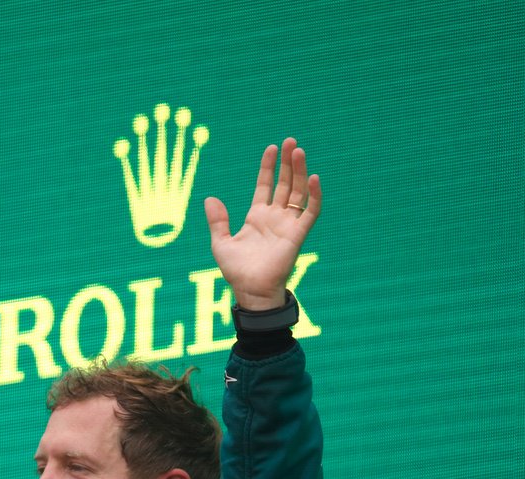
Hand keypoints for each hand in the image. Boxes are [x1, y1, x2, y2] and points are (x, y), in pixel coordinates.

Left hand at [203, 138, 321, 310]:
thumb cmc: (236, 271)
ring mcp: (287, 224)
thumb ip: (217, 221)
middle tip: (290, 141)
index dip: (268, 167)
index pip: (266, 185)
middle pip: (285, 184)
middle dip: (288, 163)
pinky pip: (310, 212)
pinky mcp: (298, 234)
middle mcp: (274, 217)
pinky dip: (314, 196)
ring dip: (300, 172)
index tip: (271, 148)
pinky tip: (314, 178)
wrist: (250, 290)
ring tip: (299, 151)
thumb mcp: (220, 242)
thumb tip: (210, 198)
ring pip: (298, 192)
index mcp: (257, 217)